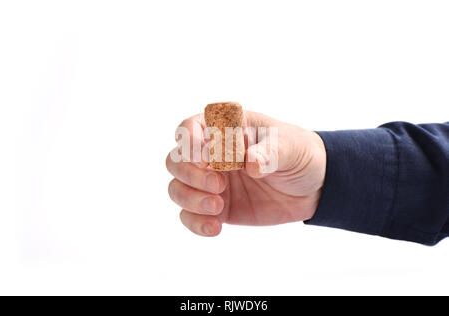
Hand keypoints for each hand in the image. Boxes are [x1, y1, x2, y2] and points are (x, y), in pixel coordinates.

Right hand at [166, 110, 326, 235]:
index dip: (190, 143)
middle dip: (190, 175)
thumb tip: (250, 163)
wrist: (313, 186)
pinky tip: (215, 227)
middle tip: (219, 184)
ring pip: (177, 188)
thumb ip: (269, 152)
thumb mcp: (290, 146)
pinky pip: (190, 216)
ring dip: (190, 199)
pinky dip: (195, 223)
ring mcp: (211, 182)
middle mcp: (211, 155)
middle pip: (176, 160)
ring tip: (218, 206)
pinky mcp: (216, 207)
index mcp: (225, 129)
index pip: (191, 128)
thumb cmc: (298, 154)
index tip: (207, 158)